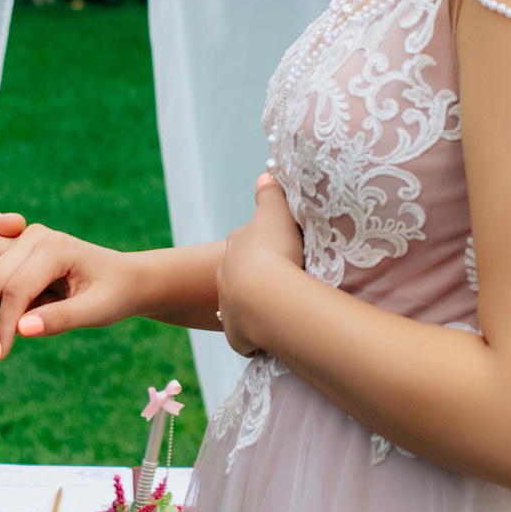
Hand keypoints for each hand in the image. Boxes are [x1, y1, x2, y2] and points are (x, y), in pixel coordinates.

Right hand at [0, 225, 134, 361]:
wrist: (123, 278)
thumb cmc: (113, 294)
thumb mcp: (96, 311)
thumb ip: (60, 319)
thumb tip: (21, 330)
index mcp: (53, 247)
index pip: (17, 288)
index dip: (3, 324)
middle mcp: (33, 236)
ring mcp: (21, 240)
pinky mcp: (14, 250)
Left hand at [217, 174, 302, 356]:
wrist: (265, 296)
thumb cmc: (276, 251)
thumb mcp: (276, 213)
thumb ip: (270, 194)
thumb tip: (264, 173)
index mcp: (236, 247)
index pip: (247, 246)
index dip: (264, 250)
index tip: (281, 255)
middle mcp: (226, 276)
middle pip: (242, 277)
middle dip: (258, 281)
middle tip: (285, 286)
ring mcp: (228, 306)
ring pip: (242, 307)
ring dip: (257, 310)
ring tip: (282, 314)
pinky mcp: (235, 334)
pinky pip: (247, 336)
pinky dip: (258, 338)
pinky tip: (274, 338)